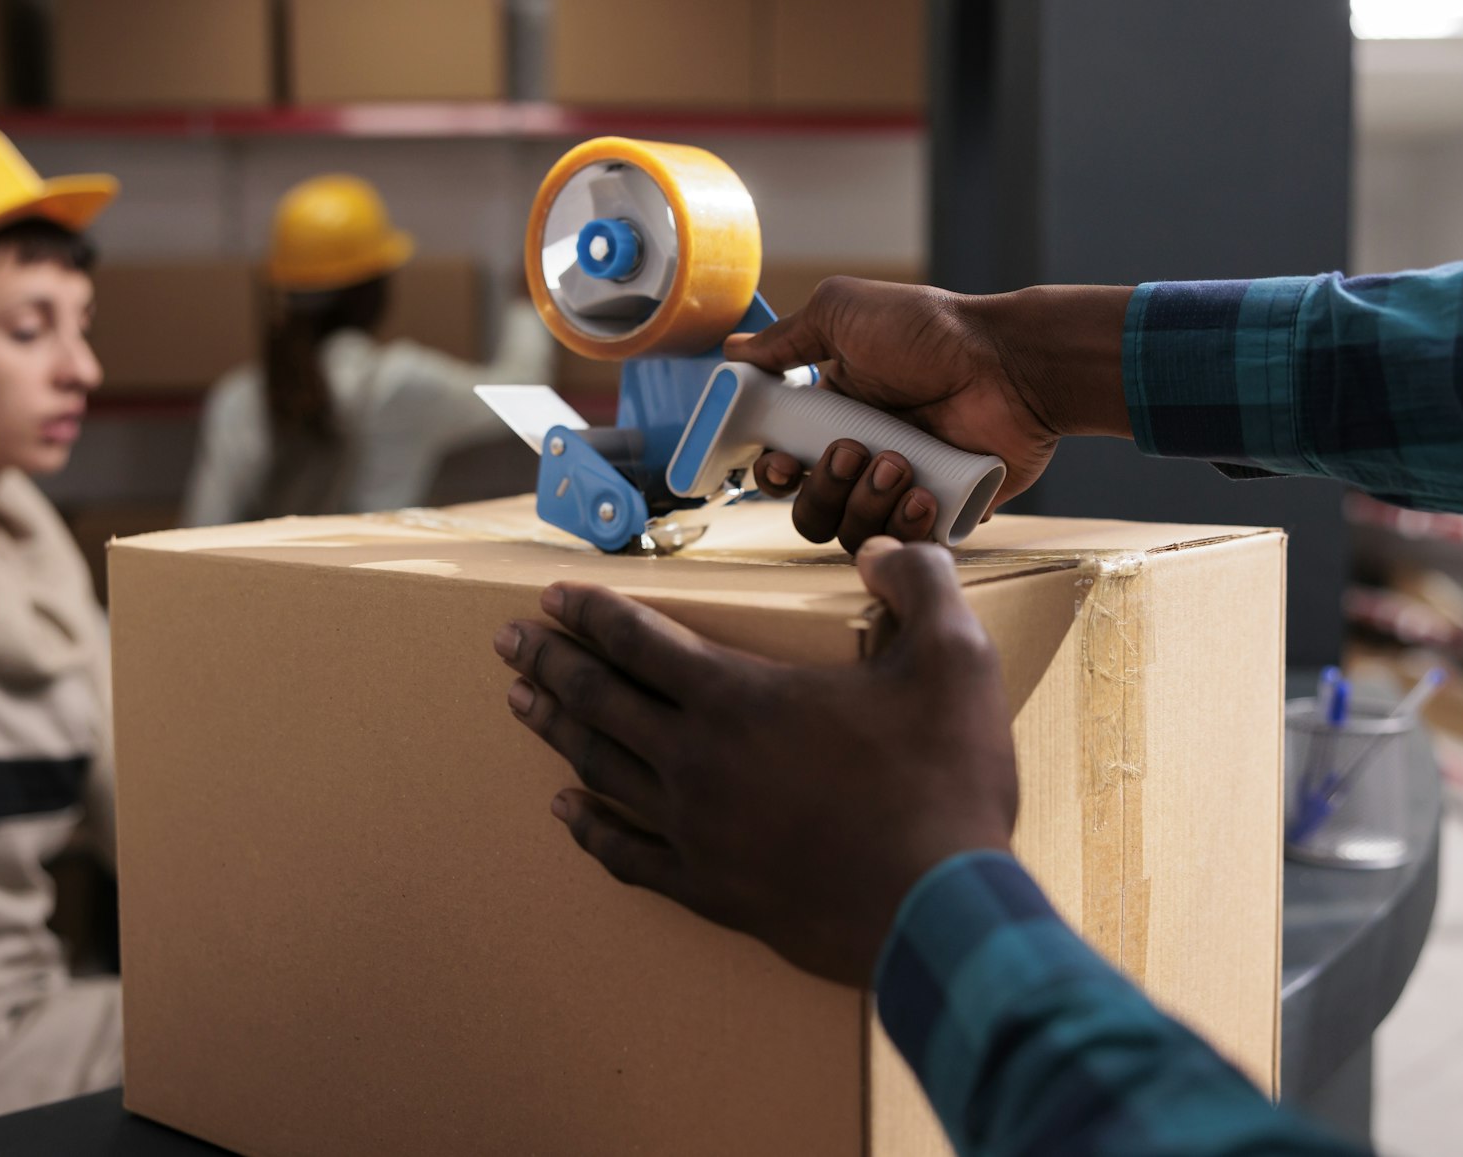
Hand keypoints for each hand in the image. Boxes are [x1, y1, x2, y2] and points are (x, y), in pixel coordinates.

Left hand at [493, 538, 1017, 986]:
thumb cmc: (943, 784)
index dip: (591, 612)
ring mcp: (694, 830)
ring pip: (600, 768)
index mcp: (739, 696)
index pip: (639, 639)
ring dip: (555, 729)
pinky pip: (626, 854)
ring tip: (519, 702)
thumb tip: (883, 550)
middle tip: (508, 639)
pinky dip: (588, 828)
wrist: (939, 912)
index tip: (551, 596)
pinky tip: (564, 813)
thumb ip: (918, 583)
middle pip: (600, 698)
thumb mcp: (955, 658)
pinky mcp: (708, 890)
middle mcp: (696, 759)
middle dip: (550, 660)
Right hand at [727, 278, 1132, 552]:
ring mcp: (902, 491)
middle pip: (811, 511)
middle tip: (852, 451)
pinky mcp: (942, 515)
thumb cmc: (931, 332)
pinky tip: (926, 492)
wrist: (1010, 363)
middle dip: (823, 489)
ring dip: (866, 501)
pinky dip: (907, 525)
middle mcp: (864, 458)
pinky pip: (905, 547)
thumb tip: (735, 350)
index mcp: (835, 417)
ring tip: (900, 463)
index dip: (775, 474)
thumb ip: (786, 339)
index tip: (783, 463)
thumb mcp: (844, 314)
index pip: (784, 468)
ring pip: (852, 533)